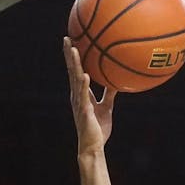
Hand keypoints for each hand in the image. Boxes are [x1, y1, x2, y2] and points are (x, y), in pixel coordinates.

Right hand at [64, 36, 114, 154]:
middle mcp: (77, 95)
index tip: (73, 43)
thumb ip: (109, 94)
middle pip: (72, 71)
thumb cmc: (98, 129)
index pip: (75, 71)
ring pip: (75, 80)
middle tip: (67, 38)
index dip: (73, 58)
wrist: (93, 146)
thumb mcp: (106, 108)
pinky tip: (85, 74)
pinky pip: (84, 96)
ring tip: (74, 49)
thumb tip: (116, 83)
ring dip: (74, 64)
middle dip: (69, 55)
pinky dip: (84, 85)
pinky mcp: (84, 111)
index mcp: (81, 94)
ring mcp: (79, 103)